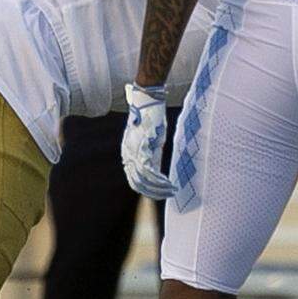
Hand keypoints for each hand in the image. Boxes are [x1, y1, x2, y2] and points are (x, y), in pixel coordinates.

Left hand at [121, 83, 174, 198]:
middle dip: (152, 192)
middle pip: (137, 182)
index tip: (156, 194)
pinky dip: (160, 180)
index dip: (144, 189)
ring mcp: (135, 152)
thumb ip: (149, 152)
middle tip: (165, 196)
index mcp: (127, 152)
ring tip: (170, 192)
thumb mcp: (147, 137)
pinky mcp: (144, 148)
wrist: (146, 102)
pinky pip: (151, 171)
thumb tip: (155, 167)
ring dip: (158, 189)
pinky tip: (169, 184)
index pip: (132, 178)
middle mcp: (128, 155)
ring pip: (144, 180)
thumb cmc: (148, 117)